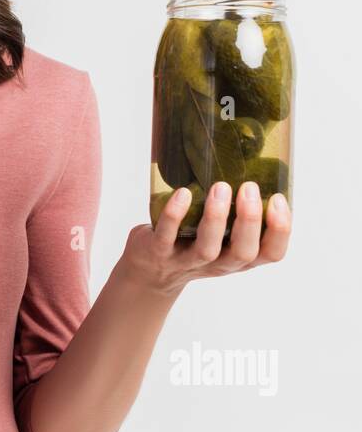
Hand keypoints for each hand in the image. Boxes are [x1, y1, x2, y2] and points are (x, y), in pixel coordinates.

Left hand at [118, 181, 291, 298]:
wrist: (150, 272)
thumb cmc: (194, 242)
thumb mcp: (222, 235)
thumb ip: (238, 212)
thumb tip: (256, 159)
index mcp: (239, 257)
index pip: (272, 253)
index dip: (281, 231)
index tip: (278, 200)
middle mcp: (219, 263)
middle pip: (243, 253)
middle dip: (249, 220)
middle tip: (249, 188)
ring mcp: (188, 261)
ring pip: (207, 248)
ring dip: (216, 217)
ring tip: (220, 188)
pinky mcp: (159, 253)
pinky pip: (166, 237)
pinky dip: (174, 215)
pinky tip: (183, 194)